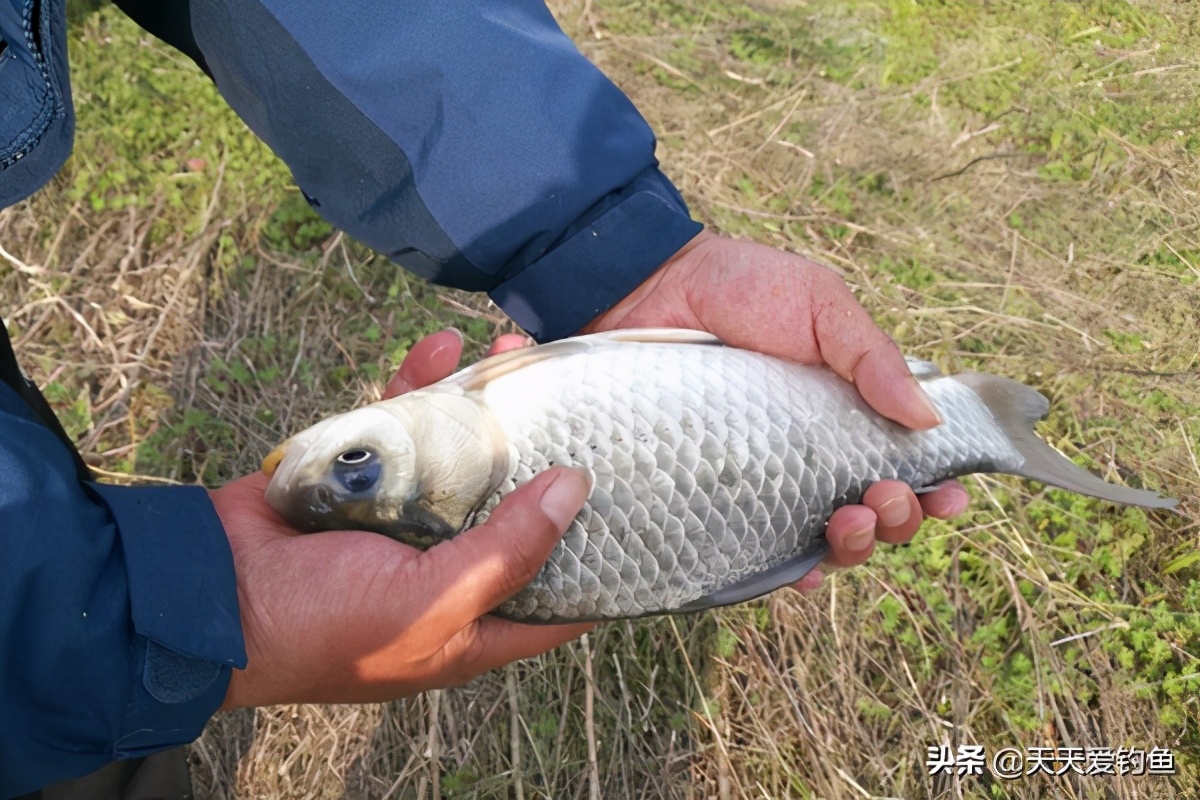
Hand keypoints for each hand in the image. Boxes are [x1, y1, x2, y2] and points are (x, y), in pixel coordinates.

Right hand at [214, 331, 589, 708]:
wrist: (209, 591)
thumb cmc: (324, 625)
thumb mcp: (430, 603)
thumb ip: (507, 552)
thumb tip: (576, 490)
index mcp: (473, 621)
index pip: (560, 596)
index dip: (603, 559)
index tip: (643, 506)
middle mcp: (448, 569)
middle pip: (515, 508)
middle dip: (544, 453)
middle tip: (576, 397)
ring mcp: (406, 518)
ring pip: (463, 455)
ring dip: (486, 404)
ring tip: (513, 350)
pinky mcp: (364, 476)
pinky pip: (404, 427)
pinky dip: (419, 386)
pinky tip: (440, 347)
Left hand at [585, 231, 969, 589]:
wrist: (651, 288)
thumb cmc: (740, 288)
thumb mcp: (820, 305)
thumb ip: (871, 356)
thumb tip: (929, 419)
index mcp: (847, 410)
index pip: (903, 463)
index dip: (934, 488)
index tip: (949, 494)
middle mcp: (810, 453)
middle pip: (872, 511)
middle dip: (896, 519)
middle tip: (885, 497)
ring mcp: (763, 478)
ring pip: (822, 538)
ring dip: (853, 545)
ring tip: (850, 522)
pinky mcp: (714, 495)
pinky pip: (756, 550)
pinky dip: (788, 569)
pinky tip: (801, 570)